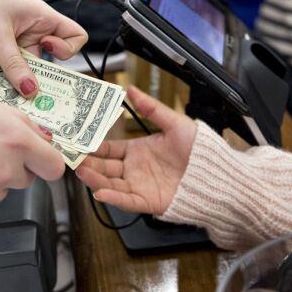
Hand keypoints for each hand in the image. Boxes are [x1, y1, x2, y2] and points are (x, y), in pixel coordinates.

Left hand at [0, 0, 87, 96]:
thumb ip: (14, 66)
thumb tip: (31, 92)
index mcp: (41, 17)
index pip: (74, 36)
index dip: (67, 49)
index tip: (46, 50)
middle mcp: (32, 30)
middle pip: (47, 61)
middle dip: (37, 77)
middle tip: (27, 96)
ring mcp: (14, 40)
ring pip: (23, 68)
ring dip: (12, 78)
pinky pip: (4, 67)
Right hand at [75, 86, 195, 214]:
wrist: (218, 173)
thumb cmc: (200, 149)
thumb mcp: (174, 123)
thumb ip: (151, 108)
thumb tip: (132, 89)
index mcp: (138, 150)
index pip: (108, 149)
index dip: (93, 147)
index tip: (78, 142)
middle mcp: (135, 169)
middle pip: (104, 168)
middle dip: (88, 164)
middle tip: (73, 159)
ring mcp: (140, 186)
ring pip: (111, 184)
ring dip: (95, 180)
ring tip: (82, 172)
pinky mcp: (149, 202)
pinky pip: (127, 201)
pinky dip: (113, 198)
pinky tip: (100, 192)